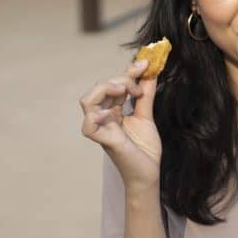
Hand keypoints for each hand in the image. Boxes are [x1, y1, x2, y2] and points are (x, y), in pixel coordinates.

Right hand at [79, 59, 160, 189]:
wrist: (148, 175)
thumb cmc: (145, 150)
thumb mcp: (146, 117)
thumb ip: (146, 95)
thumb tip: (150, 72)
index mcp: (112, 111)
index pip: (114, 85)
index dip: (127, 72)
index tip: (146, 63)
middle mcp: (104, 118)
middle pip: (98, 88)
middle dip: (119, 80)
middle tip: (138, 87)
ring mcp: (102, 129)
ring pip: (87, 101)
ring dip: (105, 90)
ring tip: (123, 92)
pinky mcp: (105, 141)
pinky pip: (88, 127)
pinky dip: (95, 116)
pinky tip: (110, 113)